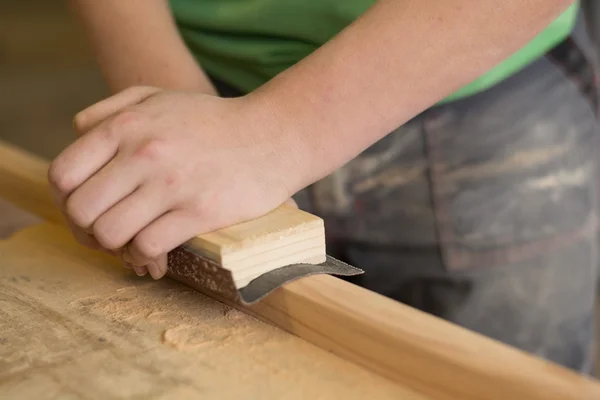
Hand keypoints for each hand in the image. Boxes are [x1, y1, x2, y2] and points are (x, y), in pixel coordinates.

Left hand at [48, 86, 297, 278]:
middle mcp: (143, 153)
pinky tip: (157, 254)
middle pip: (81, 211)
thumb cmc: (213, 120)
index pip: (63, 175)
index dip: (67, 200)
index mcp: (126, 127)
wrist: (272, 135)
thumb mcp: (159, 96)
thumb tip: (79, 133)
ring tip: (132, 244)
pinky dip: (146, 257)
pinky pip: (148, 247)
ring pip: (110, 234)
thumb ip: (111, 108)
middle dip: (87, 230)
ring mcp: (171, 184)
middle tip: (109, 233)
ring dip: (116, 247)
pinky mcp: (199, 212)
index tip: (90, 209)